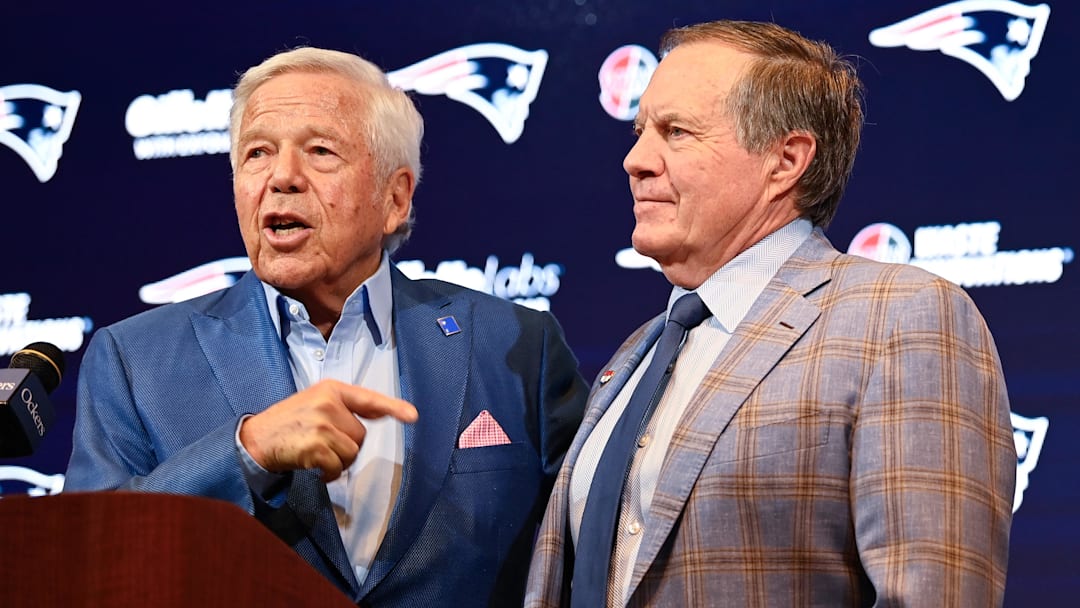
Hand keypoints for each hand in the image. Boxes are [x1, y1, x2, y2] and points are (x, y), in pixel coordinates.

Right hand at [239, 379, 417, 480]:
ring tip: (314, 453)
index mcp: (331, 389)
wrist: (254, 440)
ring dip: (336, 462)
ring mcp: (322, 423)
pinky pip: (337, 467)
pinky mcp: (315, 445)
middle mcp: (328, 402)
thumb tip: (377, 415)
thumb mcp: (314, 404)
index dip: (393, 408)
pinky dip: (327, 474)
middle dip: (345, 446)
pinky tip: (311, 465)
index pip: (368, 398)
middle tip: (320, 443)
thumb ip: (343, 409)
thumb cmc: (287, 424)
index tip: (412, 416)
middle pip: (360, 435)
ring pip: (351, 453)